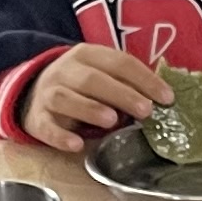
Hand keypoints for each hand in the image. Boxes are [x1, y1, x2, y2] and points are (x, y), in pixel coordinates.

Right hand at [19, 45, 172, 153]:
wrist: (34, 92)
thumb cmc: (81, 86)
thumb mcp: (103, 75)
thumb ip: (127, 83)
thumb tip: (164, 100)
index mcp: (87, 55)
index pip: (119, 62)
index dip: (145, 79)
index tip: (167, 98)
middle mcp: (65, 71)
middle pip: (93, 79)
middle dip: (121, 94)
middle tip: (145, 110)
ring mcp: (48, 94)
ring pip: (67, 98)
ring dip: (90, 108)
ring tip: (112, 121)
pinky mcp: (36, 118)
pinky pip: (47, 127)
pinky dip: (60, 136)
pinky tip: (76, 145)